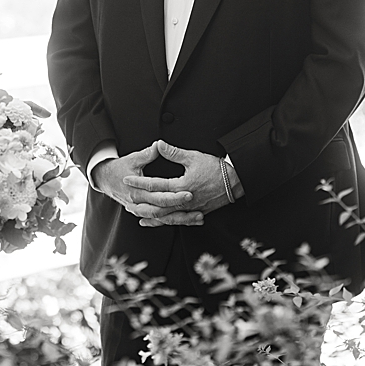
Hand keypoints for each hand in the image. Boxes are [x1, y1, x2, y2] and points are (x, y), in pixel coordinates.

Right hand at [91, 141, 200, 225]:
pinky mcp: (141, 212)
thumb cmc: (118, 168)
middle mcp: (137, 203)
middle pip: (161, 211)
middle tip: (197, 206)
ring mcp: (138, 209)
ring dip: (179, 219)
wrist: (104, 178)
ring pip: (161, 219)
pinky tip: (186, 221)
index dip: (174, 197)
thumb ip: (147, 154)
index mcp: (135, 191)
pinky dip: (171, 221)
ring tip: (197, 217)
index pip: (158, 197)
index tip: (189, 193)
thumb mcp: (132, 159)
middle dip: (180, 209)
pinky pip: (157, 220)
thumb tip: (159, 145)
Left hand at [122, 140, 237, 225]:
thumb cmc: (217, 169)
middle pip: (156, 203)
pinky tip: (152, 221)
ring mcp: (190, 209)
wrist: (237, 182)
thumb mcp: (194, 157)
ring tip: (135, 211)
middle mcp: (184, 200)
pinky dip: (162, 221)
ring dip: (148, 214)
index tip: (126, 179)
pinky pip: (176, 220)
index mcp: (182, 186)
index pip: (155, 185)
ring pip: (165, 216)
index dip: (139, 182)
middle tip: (126, 196)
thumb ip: (174, 153)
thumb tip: (159, 144)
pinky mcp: (196, 213)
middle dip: (140, 200)